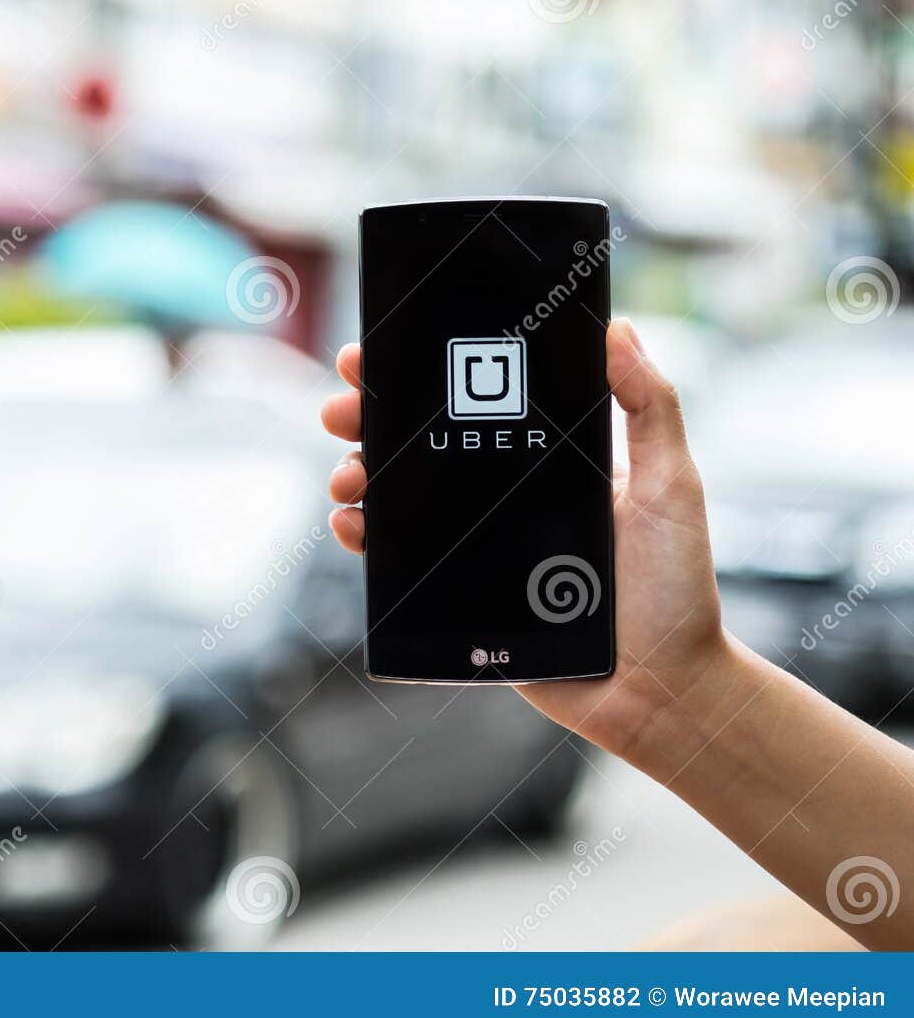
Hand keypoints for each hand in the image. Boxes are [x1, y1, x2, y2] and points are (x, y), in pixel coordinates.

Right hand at [320, 318, 733, 758]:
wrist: (659, 689)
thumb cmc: (675, 590)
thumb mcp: (672, 486)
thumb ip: (650, 407)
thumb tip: (619, 328)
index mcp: (545, 459)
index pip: (475, 401)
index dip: (425, 373)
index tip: (385, 351)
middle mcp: (504, 498)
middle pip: (421, 443)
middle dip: (370, 419)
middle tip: (343, 410)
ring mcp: (476, 546)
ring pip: (400, 498)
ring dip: (359, 475)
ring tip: (349, 475)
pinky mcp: (459, 595)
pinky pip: (398, 561)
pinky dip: (364, 537)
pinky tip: (352, 524)